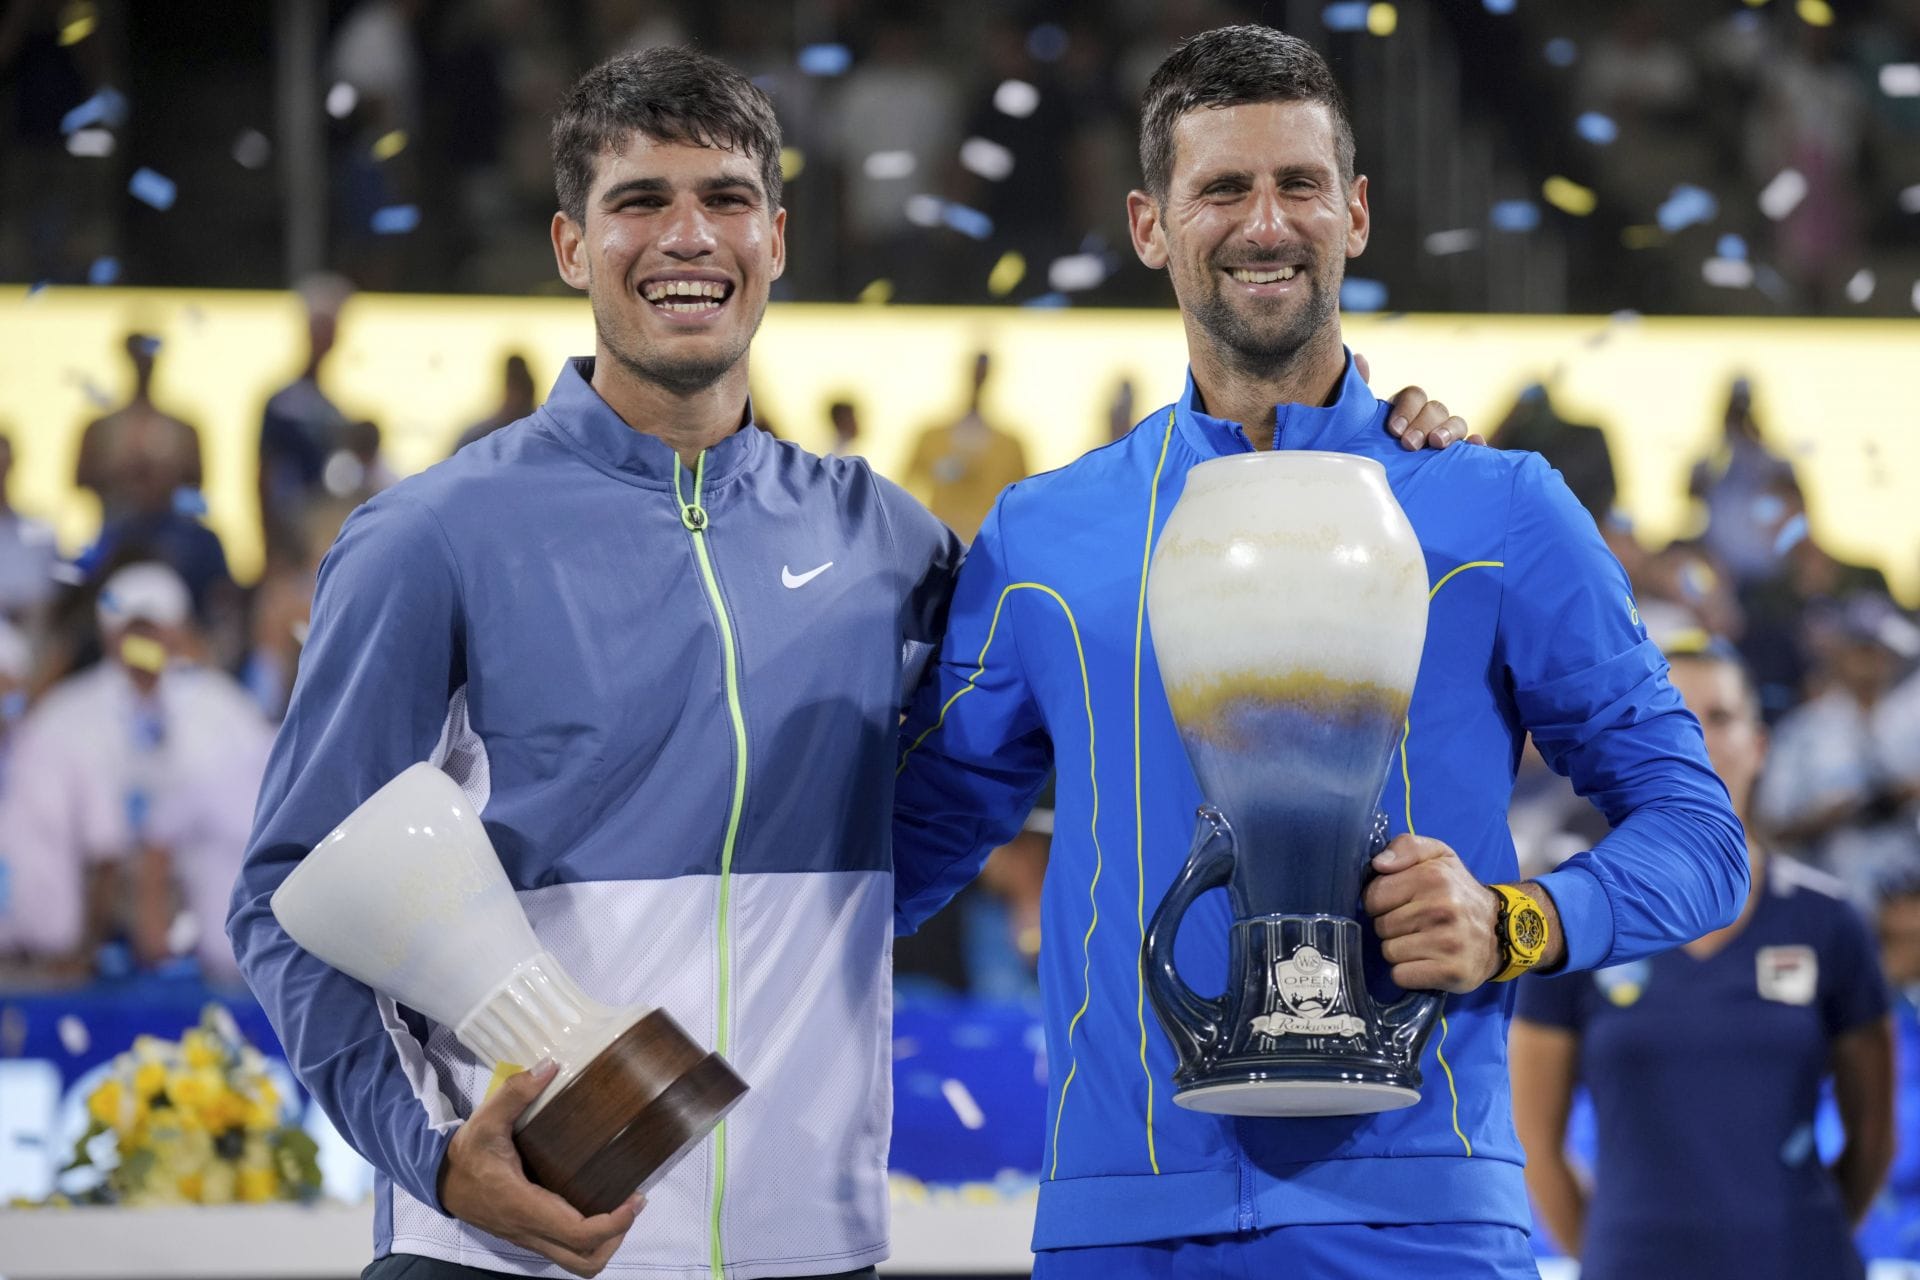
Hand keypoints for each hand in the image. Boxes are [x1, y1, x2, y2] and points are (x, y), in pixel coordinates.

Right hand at [438, 1062, 644, 1276]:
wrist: (441, 1180)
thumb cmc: (467, 1153)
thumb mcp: (486, 1119)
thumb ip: (516, 1093)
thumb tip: (550, 1066)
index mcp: (524, 1206)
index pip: (577, 1233)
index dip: (613, 1223)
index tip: (635, 1198)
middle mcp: (530, 1230)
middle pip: (584, 1261)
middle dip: (615, 1238)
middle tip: (631, 1203)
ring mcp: (530, 1237)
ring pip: (576, 1263)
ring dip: (604, 1243)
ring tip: (619, 1208)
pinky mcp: (530, 1235)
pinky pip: (566, 1250)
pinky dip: (589, 1238)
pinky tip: (597, 1204)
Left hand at [1353, 352, 1482, 449]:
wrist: (1381, 482)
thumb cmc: (1370, 451)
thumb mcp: (1362, 425)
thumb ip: (1361, 394)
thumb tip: (1360, 359)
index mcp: (1406, 408)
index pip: (1414, 396)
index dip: (1406, 409)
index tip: (1393, 429)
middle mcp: (1428, 419)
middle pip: (1436, 409)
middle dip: (1424, 424)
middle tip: (1409, 444)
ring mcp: (1446, 437)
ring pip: (1456, 423)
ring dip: (1449, 431)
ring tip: (1437, 444)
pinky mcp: (1458, 457)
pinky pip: (1473, 447)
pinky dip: (1477, 444)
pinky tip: (1475, 445)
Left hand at [1363, 835, 1500, 992]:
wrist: (1503, 931)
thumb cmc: (1459, 892)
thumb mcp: (1438, 856)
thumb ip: (1406, 846)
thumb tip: (1379, 864)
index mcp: (1434, 877)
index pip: (1372, 896)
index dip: (1380, 902)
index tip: (1400, 903)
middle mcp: (1443, 909)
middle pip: (1380, 926)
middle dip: (1392, 926)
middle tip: (1416, 924)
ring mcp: (1449, 943)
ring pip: (1389, 952)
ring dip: (1400, 950)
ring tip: (1423, 941)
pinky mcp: (1452, 972)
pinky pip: (1401, 976)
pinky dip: (1408, 972)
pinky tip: (1426, 962)